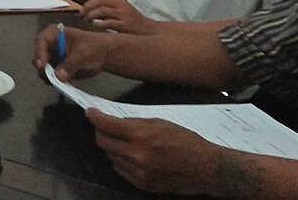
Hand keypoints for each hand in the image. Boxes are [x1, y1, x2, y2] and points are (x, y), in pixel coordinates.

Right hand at [32, 24, 113, 81]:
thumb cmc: (93, 46)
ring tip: (60, 82)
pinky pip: (52, 77)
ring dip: (50, 77)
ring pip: (44, 70)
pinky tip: (65, 84)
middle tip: (50, 77)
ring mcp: (53, 58)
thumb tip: (59, 75)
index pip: (41, 42)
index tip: (41, 65)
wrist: (104, 54)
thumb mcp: (83, 53)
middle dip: (43, 69)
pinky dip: (57, 82)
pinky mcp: (57, 69)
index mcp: (54, 34)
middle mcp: (50, 46)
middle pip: (39, 57)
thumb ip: (70, 64)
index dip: (39, 53)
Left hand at [81, 0, 157, 34]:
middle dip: (87, 7)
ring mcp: (124, 15)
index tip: (82, 10)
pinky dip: (99, 23)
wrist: (151, 32)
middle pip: (99, 1)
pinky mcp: (125, 25)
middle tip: (81, 15)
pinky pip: (109, 22)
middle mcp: (121, 5)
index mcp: (120, 1)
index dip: (88, 2)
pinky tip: (95, 25)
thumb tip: (90, 12)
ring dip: (91, 15)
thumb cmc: (133, 23)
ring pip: (102, 11)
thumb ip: (109, 10)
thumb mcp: (122, 12)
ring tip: (87, 21)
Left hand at [88, 110, 220, 194]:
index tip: (91, 113)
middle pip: (102, 142)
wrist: (206, 169)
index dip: (94, 117)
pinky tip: (130, 155)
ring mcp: (139, 173)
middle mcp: (136, 156)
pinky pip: (120, 170)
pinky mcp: (142, 185)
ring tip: (122, 141)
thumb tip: (114, 121)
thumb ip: (134, 123)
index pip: (106, 125)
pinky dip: (121, 161)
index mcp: (141, 136)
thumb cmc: (185, 141)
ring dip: (112, 147)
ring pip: (110, 157)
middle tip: (105, 126)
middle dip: (100, 132)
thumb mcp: (160, 123)